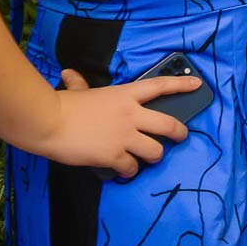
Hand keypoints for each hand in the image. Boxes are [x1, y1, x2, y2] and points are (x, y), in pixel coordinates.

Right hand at [35, 68, 199, 177]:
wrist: (48, 121)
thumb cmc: (61, 104)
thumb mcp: (77, 91)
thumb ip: (79, 84)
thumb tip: (69, 74)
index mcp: (125, 95)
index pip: (160, 86)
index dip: (182, 84)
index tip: (198, 85)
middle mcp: (132, 115)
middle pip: (169, 125)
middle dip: (179, 134)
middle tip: (180, 138)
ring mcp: (125, 136)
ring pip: (155, 152)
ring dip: (152, 157)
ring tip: (146, 158)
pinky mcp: (114, 155)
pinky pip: (131, 168)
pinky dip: (128, 171)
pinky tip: (122, 171)